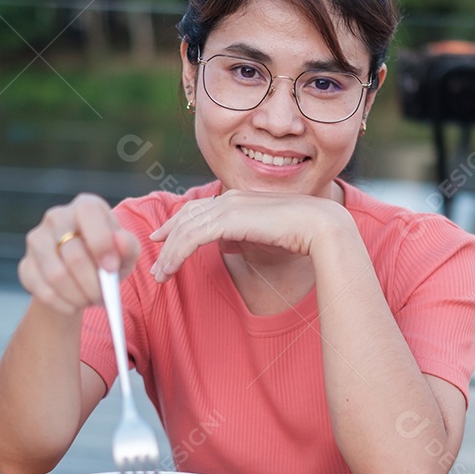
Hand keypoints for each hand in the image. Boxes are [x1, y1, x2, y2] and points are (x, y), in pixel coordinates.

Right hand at [18, 194, 139, 313]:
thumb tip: (121, 241)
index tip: (111, 268)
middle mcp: (57, 217)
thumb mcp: (125, 254)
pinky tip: (74, 305)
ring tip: (90, 300)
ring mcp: (37, 240)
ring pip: (57, 276)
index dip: (101, 243)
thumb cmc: (107, 258)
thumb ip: (128, 246)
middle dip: (93, 283)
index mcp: (86, 206)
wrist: (80, 275)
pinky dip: (64, 305)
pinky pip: (44, 291)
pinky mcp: (26, 265)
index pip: (89, 213)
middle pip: (74, 254)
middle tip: (104, 297)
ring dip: (79, 296)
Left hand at [149, 190, 345, 281]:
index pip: (197, 208)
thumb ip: (242, 237)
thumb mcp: (263, 235)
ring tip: (160, 275)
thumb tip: (226, 245)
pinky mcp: (227, 220)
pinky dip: (176, 255)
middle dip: (167, 239)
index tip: (162, 239)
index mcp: (237, 198)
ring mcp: (227, 207)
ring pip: (185, 229)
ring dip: (169, 254)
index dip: (176, 223)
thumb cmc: (299, 234)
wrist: (319, 226)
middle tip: (155, 263)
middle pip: (186, 217)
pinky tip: (170, 270)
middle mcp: (228, 198)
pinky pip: (191, 238)